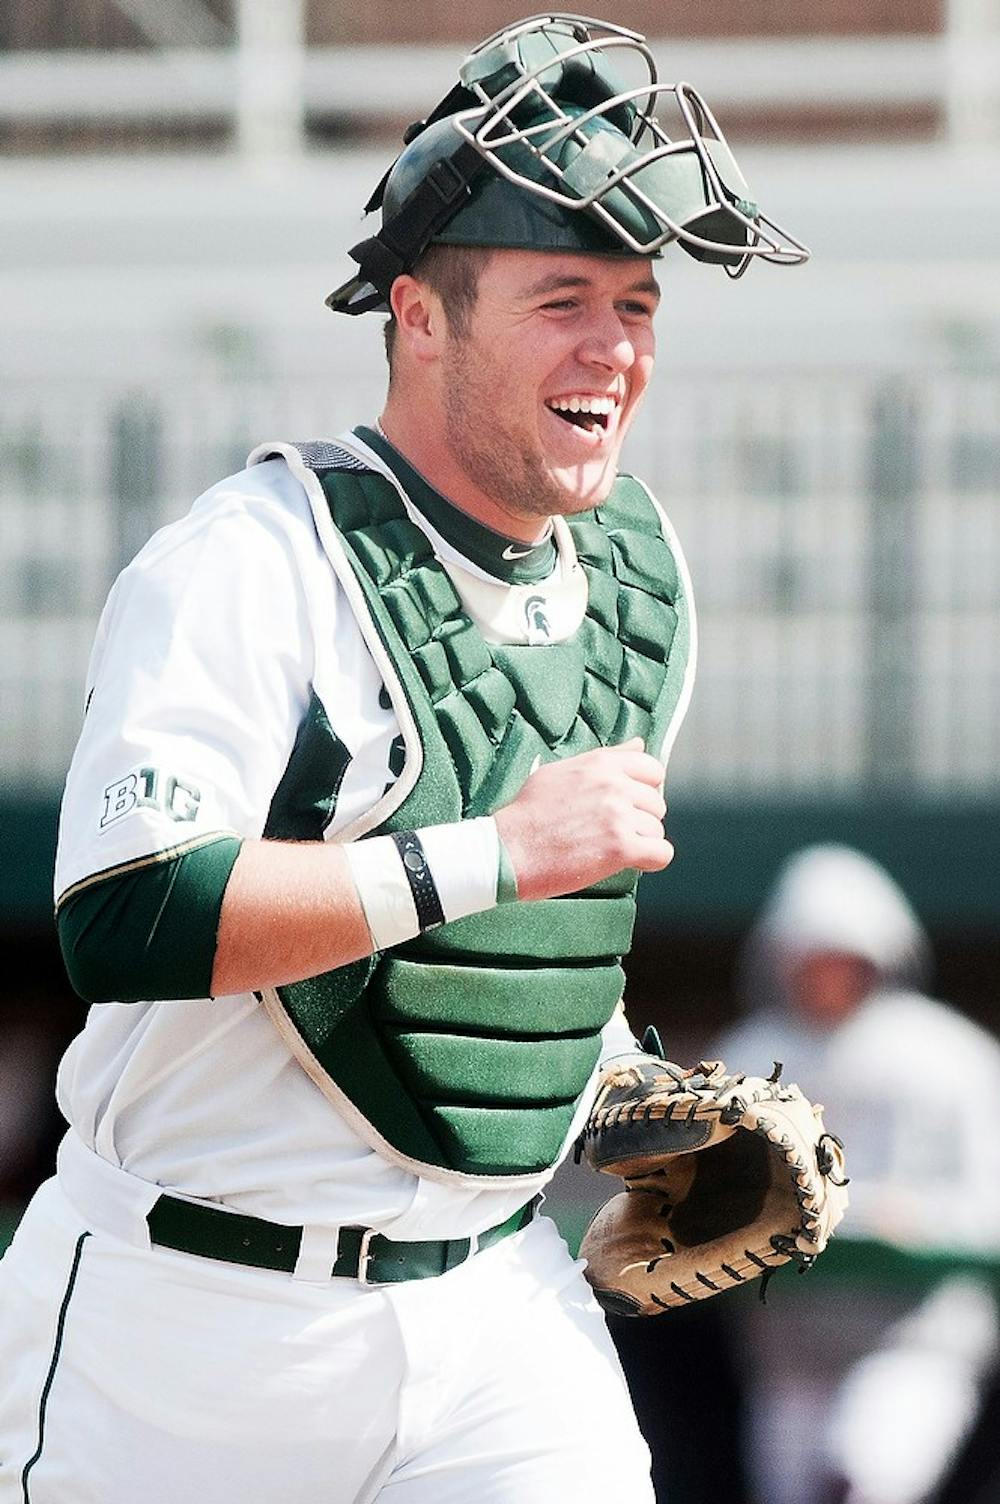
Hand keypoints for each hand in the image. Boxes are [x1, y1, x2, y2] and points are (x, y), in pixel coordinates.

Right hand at [494, 738, 672, 901]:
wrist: (507, 850)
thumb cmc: (528, 813)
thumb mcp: (561, 771)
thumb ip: (605, 758)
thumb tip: (638, 745)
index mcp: (600, 763)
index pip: (652, 769)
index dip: (645, 790)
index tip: (628, 805)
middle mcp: (613, 784)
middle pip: (656, 803)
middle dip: (639, 820)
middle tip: (609, 833)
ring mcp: (618, 815)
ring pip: (656, 830)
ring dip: (638, 842)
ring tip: (606, 848)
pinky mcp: (621, 847)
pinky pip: (661, 853)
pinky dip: (650, 861)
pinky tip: (628, 862)